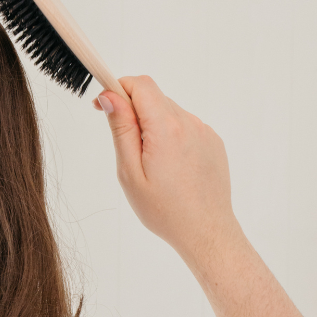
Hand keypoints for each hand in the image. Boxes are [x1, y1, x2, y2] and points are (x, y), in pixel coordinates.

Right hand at [93, 75, 241, 265]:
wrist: (206, 231)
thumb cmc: (165, 210)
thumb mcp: (130, 172)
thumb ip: (121, 129)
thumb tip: (110, 96)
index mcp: (166, 128)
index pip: (140, 84)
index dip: (118, 89)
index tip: (103, 107)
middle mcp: (189, 123)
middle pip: (154, 98)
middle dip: (135, 114)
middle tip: (127, 150)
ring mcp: (204, 131)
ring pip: (169, 113)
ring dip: (154, 127)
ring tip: (152, 166)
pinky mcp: (213, 142)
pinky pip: (185, 128)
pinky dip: (172, 138)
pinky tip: (171, 168)